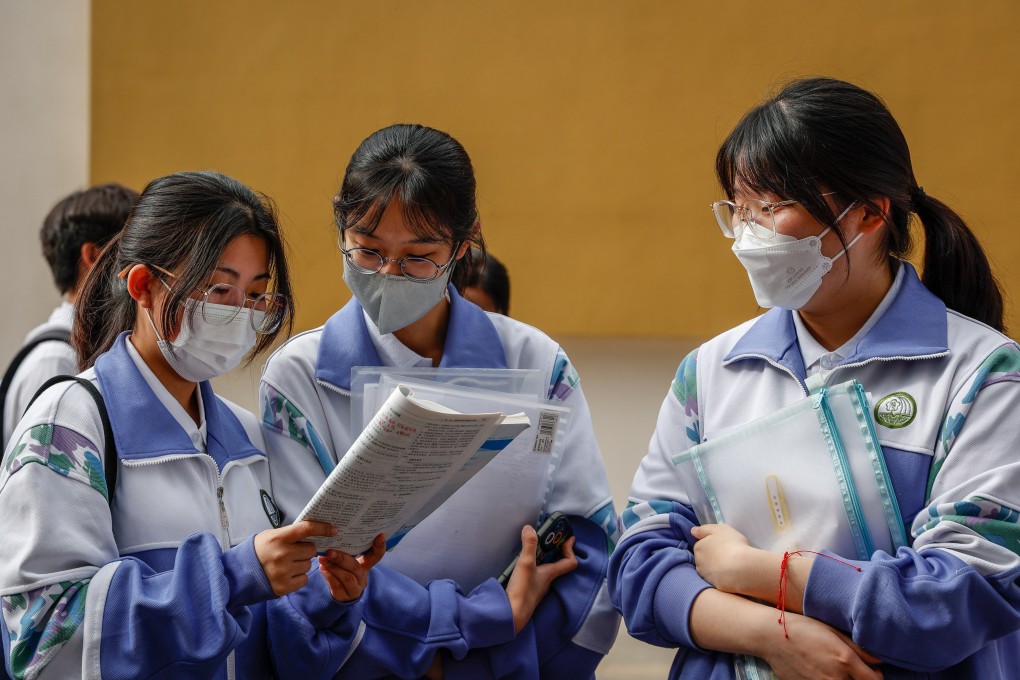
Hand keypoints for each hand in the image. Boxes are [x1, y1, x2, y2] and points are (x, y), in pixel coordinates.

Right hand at [254, 521, 336, 595]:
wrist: (239, 573)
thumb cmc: (259, 550)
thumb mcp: (271, 536)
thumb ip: (290, 534)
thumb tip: (313, 531)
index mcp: (278, 538)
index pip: (306, 528)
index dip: (322, 528)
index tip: (333, 530)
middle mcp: (282, 554)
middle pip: (311, 549)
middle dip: (307, 549)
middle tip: (296, 551)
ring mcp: (283, 571)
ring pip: (308, 565)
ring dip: (302, 564)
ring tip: (288, 564)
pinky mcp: (284, 587)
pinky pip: (304, 579)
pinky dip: (299, 577)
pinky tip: (287, 574)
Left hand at [317, 533, 385, 601]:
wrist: (341, 594)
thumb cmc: (344, 571)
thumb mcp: (348, 561)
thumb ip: (345, 552)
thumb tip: (332, 537)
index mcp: (366, 565)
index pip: (377, 555)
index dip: (380, 546)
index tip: (380, 535)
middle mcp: (363, 577)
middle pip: (356, 567)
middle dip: (342, 559)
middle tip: (330, 551)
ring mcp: (355, 588)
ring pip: (347, 577)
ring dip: (333, 567)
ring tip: (323, 559)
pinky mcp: (344, 596)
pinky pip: (336, 585)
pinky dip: (328, 575)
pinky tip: (322, 568)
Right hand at [505, 524, 577, 633]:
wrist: (512, 615)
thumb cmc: (523, 591)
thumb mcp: (526, 564)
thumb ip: (529, 545)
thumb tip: (529, 528)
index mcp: (551, 573)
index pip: (570, 562)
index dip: (571, 549)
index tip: (569, 538)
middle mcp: (547, 581)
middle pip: (558, 564)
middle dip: (556, 551)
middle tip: (550, 538)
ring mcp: (537, 587)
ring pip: (546, 570)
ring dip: (544, 558)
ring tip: (535, 548)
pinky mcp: (528, 591)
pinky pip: (535, 575)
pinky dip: (533, 566)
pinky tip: (523, 564)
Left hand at [691, 523, 755, 592]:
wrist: (741, 568)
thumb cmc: (732, 544)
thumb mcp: (720, 529)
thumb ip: (704, 529)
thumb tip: (693, 531)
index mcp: (698, 547)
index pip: (701, 545)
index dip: (712, 545)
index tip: (722, 545)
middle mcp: (698, 562)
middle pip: (703, 558)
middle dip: (712, 557)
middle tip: (726, 555)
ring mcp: (705, 575)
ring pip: (708, 570)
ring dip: (716, 568)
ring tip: (730, 566)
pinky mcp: (713, 586)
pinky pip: (716, 580)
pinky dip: (721, 577)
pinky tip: (731, 575)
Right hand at [763, 612, 882, 679]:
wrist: (771, 637)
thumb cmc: (803, 629)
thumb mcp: (833, 632)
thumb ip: (859, 648)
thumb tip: (879, 660)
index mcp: (845, 660)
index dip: (877, 676)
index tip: (873, 671)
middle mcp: (835, 678)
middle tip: (856, 672)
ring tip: (836, 670)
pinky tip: (821, 673)